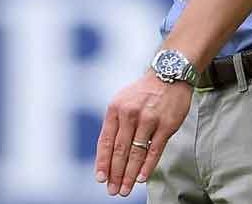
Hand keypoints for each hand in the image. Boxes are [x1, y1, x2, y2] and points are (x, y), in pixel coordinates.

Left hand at [95, 71, 192, 195]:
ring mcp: (147, 119)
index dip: (103, 161)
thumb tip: (109, 149)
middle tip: (112, 191)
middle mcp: (128, 114)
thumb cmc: (143, 93)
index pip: (106, 140)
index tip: (100, 178)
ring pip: (135, 153)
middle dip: (115, 173)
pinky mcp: (165, 125)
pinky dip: (147, 166)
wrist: (167, 76)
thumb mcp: (122, 101)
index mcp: (114, 108)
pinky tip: (140, 179)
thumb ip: (116, 123)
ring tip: (124, 189)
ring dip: (129, 174)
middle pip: (119, 150)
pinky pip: (154, 149)